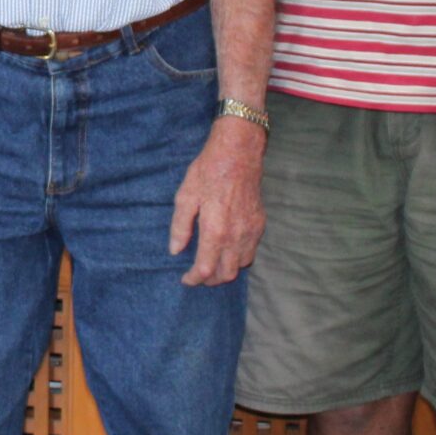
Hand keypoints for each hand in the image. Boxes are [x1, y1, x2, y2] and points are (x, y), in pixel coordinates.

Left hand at [170, 120, 266, 285]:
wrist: (238, 153)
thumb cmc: (208, 171)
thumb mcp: (186, 196)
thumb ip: (180, 227)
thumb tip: (175, 250)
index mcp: (215, 231)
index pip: (206, 270)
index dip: (194, 279)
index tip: (185, 279)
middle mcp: (236, 236)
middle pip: (226, 274)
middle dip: (211, 281)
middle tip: (198, 276)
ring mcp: (251, 231)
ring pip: (242, 266)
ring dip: (227, 271)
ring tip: (213, 266)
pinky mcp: (260, 224)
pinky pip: (251, 251)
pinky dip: (239, 258)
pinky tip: (228, 250)